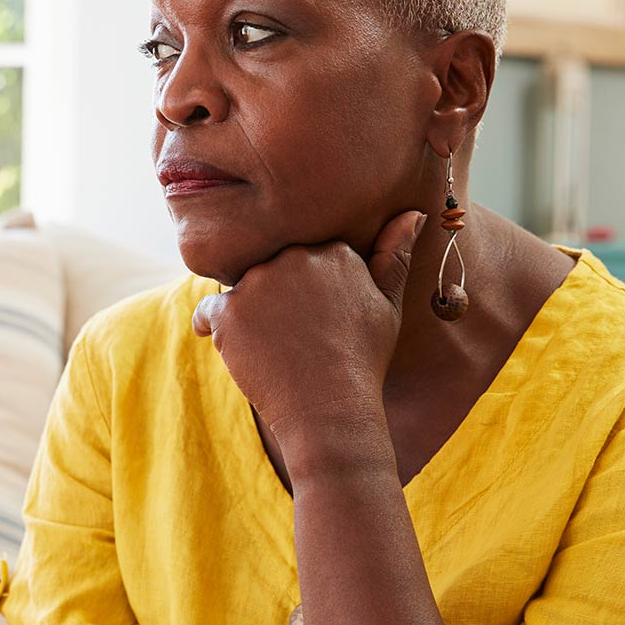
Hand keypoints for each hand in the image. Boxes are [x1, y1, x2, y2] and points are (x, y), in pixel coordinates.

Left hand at [191, 210, 425, 468]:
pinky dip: (215, 329)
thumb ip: (393, 255)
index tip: (314, 321)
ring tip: (274, 349)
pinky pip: (209, 312)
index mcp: (333, 250)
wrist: (331, 412)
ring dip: (248, 314)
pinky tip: (240, 351)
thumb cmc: (362, 361)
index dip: (304, 291)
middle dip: (274, 297)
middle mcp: (294, 257)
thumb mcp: (388, 306)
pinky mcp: (230, 312)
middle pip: (269, 268)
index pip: (302, 257)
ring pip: (240, 289)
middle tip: (293, 338)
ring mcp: (259, 283)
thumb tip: (414, 212)